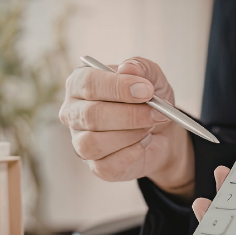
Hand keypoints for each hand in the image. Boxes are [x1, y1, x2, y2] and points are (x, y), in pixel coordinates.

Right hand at [59, 57, 194, 200]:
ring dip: (130, 135)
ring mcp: (80, 142)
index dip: (118, 87)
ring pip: (93, 143)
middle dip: (129, 115)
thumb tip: (127, 67)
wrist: (162, 133)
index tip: (146, 90)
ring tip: (148, 127)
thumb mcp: (152, 78)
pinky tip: (143, 143)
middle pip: (90, 115)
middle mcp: (73, 113)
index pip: (88, 84)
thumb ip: (142, 67)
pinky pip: (106, 165)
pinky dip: (132, 154)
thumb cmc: (148, 100)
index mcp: (79, 84)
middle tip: (156, 112)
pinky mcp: (95, 167)